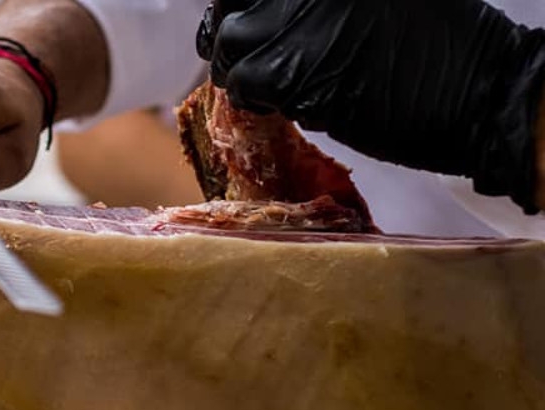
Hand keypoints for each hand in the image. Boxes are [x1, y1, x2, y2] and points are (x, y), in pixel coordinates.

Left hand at [196, 0, 544, 212]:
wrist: (477, 92)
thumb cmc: (436, 47)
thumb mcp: (376, 2)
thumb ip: (318, 7)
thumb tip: (268, 16)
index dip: (246, 7)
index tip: (253, 24)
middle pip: (230, 5)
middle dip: (235, 36)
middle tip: (255, 60)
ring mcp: (289, 23)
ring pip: (228, 44)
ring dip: (243, 70)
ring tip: (276, 85)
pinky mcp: (285, 72)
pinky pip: (242, 84)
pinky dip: (255, 101)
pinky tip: (287, 104)